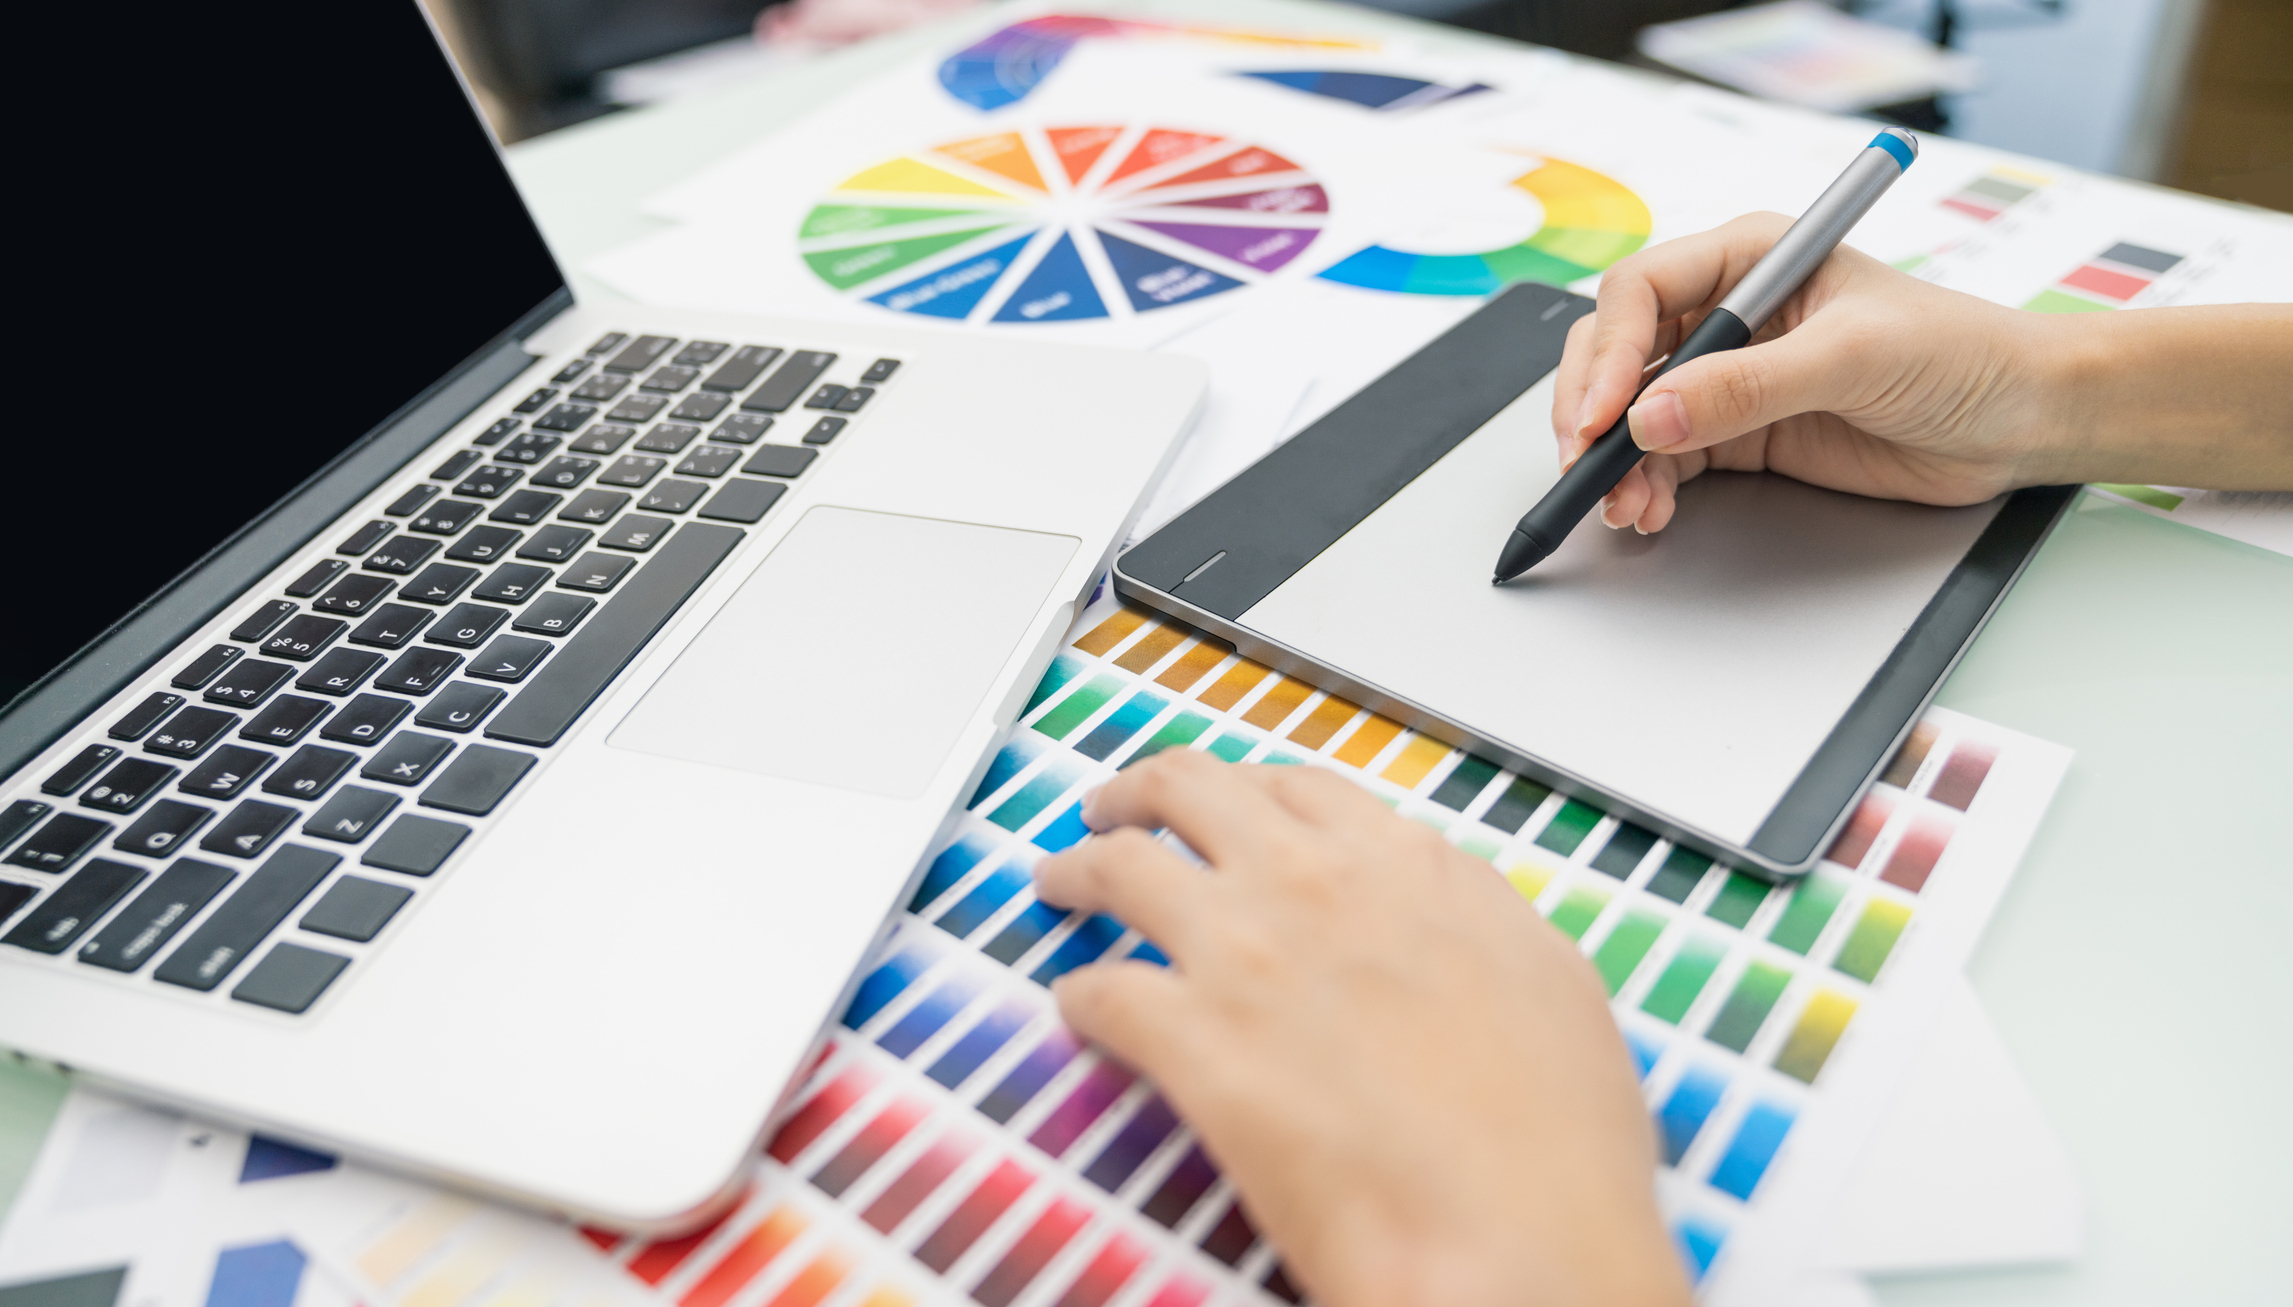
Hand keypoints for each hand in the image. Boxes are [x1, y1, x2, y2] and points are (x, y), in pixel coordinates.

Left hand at [1033, 752, 1689, 1306]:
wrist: (1517, 1238)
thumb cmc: (1553, 1142)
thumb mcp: (1548, 979)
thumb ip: (1471, 919)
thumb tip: (1442, 907)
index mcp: (1406, 865)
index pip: (1299, 787)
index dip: (1245, 788)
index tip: (1226, 802)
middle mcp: (1314, 883)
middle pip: (1190, 792)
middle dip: (1139, 792)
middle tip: (1115, 809)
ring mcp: (1243, 951)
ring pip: (1120, 867)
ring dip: (1078, 867)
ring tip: (1060, 881)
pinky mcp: (1189, 1037)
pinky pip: (1098, 991)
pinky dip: (1077, 996)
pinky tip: (1078, 1011)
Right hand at [1555, 212, 2056, 533]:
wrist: (2022, 420)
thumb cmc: (1962, 354)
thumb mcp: (1853, 357)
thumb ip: (1747, 386)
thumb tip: (1650, 415)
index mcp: (1752, 258)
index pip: (1642, 291)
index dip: (1610, 352)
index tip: (1605, 412)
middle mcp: (1730, 312)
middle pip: (1619, 353)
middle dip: (1593, 410)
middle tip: (1587, 463)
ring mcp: (1731, 377)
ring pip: (1633, 414)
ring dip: (1615, 461)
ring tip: (1624, 504)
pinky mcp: (1741, 434)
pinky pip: (1666, 458)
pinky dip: (1646, 485)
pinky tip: (1649, 509)